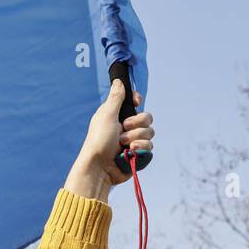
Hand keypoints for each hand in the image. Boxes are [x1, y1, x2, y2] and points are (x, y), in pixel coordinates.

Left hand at [64, 79, 154, 200]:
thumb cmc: (99, 140)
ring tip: (123, 145)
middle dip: (137, 124)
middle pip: (147, 118)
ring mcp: (133, 141)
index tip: (135, 103)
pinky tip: (129, 153)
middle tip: (123, 129)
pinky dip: (140, 149)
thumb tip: (119, 81)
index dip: (137, 101)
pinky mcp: (138, 154)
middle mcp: (126, 127)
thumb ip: (116, 98)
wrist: (100, 167)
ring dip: (136, 138)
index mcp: (117, 115)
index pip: (135, 103)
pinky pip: (149, 147)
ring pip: (150, 133)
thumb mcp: (106, 114)